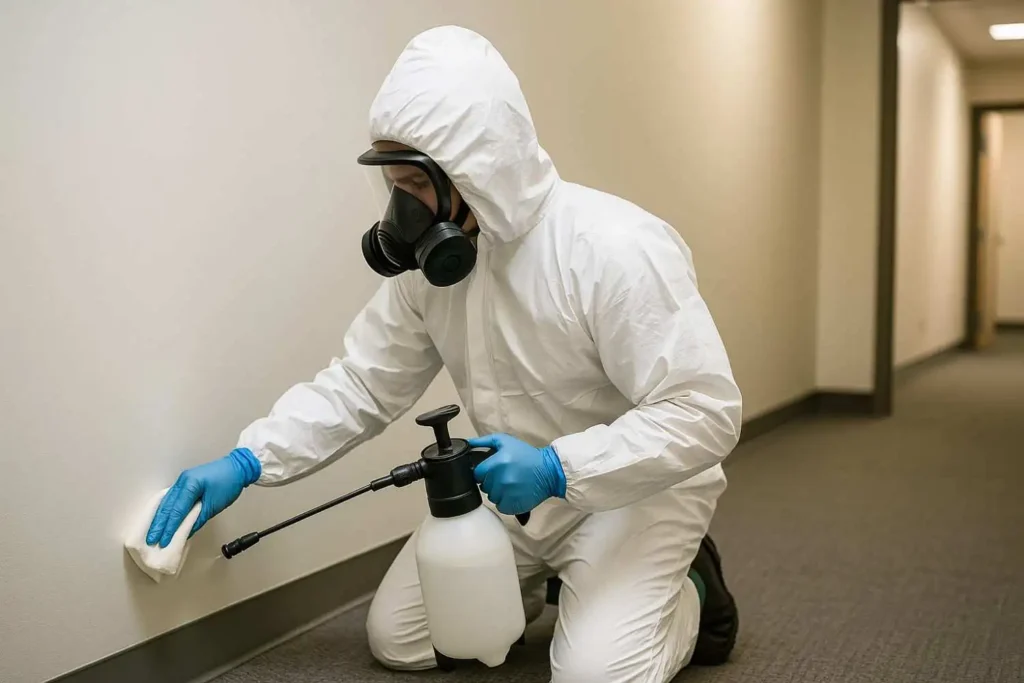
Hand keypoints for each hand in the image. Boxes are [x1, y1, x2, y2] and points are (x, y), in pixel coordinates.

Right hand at [146, 448, 260, 547]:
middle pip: (167, 506)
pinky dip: (166, 510)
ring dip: (159, 518)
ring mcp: (182, 481)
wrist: (237, 467)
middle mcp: (183, 481)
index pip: (176, 511)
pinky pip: (171, 498)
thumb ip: (198, 519)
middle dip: (159, 525)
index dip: (169, 528)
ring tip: (153, 533)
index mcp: (191, 485)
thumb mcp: (215, 504)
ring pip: (166, 502)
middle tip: (151, 539)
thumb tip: (186, 532)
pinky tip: (160, 519)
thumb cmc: (229, 482)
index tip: (163, 541)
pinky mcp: (185, 483)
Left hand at [468, 434, 565, 514]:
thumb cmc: (527, 456)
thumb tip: (467, 444)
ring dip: (498, 492)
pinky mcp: (512, 506)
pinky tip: (513, 494)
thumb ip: (484, 441)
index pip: (477, 474)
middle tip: (504, 476)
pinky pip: (500, 506)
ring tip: (510, 485)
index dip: (483, 472)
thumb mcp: (506, 441)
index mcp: (497, 463)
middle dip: (491, 482)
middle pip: (484, 486)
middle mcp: (501, 479)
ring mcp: (506, 494)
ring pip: (491, 497)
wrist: (549, 472)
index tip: (492, 471)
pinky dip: (505, 502)